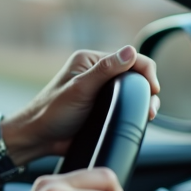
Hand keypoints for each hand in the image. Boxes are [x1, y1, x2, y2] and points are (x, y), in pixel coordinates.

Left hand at [0, 46, 160, 169]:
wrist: (38, 139)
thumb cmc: (51, 112)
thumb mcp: (80, 89)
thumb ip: (104, 70)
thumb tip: (130, 52)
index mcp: (90, 60)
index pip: (129, 58)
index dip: (146, 72)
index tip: (152, 90)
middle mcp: (96, 73)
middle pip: (134, 75)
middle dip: (146, 89)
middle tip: (150, 108)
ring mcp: (100, 91)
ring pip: (133, 92)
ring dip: (143, 102)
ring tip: (147, 115)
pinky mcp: (102, 108)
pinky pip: (125, 106)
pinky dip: (134, 111)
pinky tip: (137, 120)